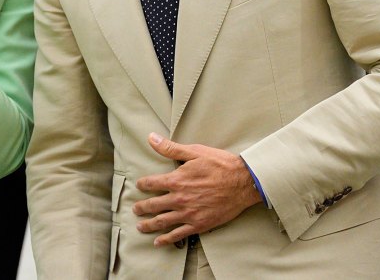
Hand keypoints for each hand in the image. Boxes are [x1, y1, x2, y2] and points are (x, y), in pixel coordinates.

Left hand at [133, 134, 261, 245]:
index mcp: (176, 180)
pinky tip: (158, 242)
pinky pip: (178, 234)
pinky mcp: (199, 224)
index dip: (143, 185)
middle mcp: (179, 198)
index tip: (139, 186)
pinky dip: (166, 239)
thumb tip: (151, 138)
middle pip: (153, 205)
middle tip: (135, 209)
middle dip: (142, 208)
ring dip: (149, 225)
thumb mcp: (195, 152)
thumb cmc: (220, 165)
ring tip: (140, 226)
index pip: (151, 183)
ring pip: (162, 221)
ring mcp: (188, 213)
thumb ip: (170, 148)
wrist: (243, 183)